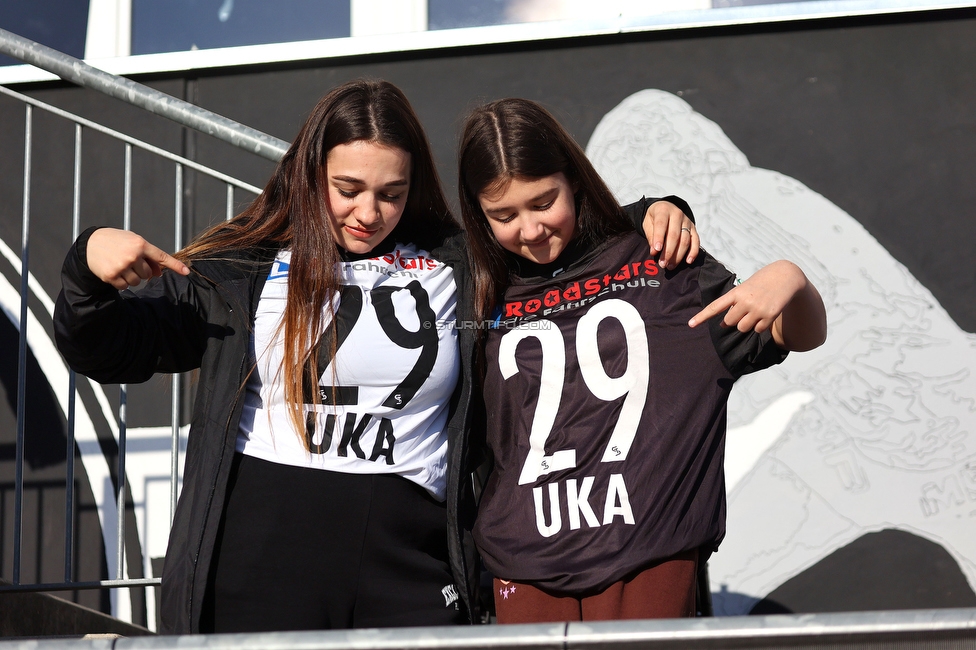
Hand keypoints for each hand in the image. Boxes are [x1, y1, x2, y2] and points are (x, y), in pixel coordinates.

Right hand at [86, 228, 189, 289]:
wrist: (90, 244)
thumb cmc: (118, 242)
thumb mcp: (134, 243)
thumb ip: (149, 256)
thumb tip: (160, 273)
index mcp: (140, 244)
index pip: (162, 257)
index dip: (175, 265)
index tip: (187, 272)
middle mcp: (132, 255)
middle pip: (148, 274)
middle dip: (141, 271)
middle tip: (129, 262)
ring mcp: (121, 266)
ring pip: (138, 282)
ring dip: (132, 277)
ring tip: (121, 266)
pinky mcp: (111, 276)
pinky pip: (125, 286)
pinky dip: (122, 282)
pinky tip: (114, 271)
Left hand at [642, 201, 698, 268]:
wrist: (665, 208)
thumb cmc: (654, 219)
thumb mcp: (647, 223)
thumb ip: (650, 236)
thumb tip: (654, 251)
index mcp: (663, 210)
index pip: (661, 224)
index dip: (659, 238)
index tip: (656, 250)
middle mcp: (677, 214)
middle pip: (674, 235)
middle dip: (668, 252)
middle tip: (662, 264)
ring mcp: (687, 221)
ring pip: (685, 240)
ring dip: (678, 255)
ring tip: (670, 266)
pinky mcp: (693, 229)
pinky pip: (696, 241)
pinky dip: (693, 252)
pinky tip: (688, 261)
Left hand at [688, 260, 825, 350]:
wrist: (786, 276)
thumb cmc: (761, 282)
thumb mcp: (745, 287)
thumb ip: (733, 303)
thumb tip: (724, 324)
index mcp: (736, 292)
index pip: (715, 306)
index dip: (702, 317)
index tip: (691, 325)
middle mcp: (745, 301)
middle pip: (729, 322)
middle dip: (733, 320)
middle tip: (743, 311)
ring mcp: (757, 309)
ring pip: (743, 328)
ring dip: (746, 324)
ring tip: (755, 312)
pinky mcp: (769, 316)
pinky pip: (758, 330)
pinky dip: (760, 325)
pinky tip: (765, 314)